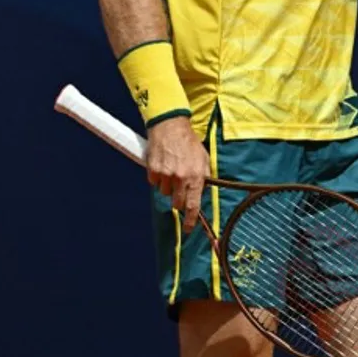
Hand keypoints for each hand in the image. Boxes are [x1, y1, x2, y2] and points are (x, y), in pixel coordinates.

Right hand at [146, 116, 210, 231]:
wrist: (171, 127)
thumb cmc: (189, 144)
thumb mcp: (204, 159)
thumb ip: (204, 177)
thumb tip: (204, 193)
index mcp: (195, 176)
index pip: (193, 205)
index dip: (190, 220)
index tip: (188, 229)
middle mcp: (180, 178)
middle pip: (177, 202)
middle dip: (179, 200)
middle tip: (180, 188)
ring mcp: (165, 175)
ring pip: (165, 193)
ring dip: (169, 186)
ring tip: (173, 170)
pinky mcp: (153, 171)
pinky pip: (155, 183)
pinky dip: (158, 178)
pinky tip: (164, 166)